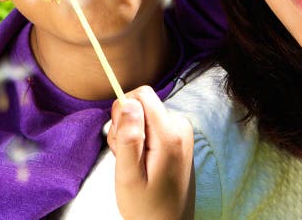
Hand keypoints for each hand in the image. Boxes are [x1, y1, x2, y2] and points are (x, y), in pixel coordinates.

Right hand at [107, 86, 194, 219]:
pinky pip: (151, 124)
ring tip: (133, 163)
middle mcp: (180, 126)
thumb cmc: (146, 206)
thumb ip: (128, 138)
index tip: (120, 138)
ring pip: (143, 114)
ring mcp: (181, 130)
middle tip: (125, 156)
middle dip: (125, 125)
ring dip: (131, 134)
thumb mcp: (129, 176)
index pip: (142, 95)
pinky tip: (141, 161)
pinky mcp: (178, 135)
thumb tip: (128, 102)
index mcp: (170, 134)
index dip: (124, 111)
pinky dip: (141, 139)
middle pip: (141, 104)